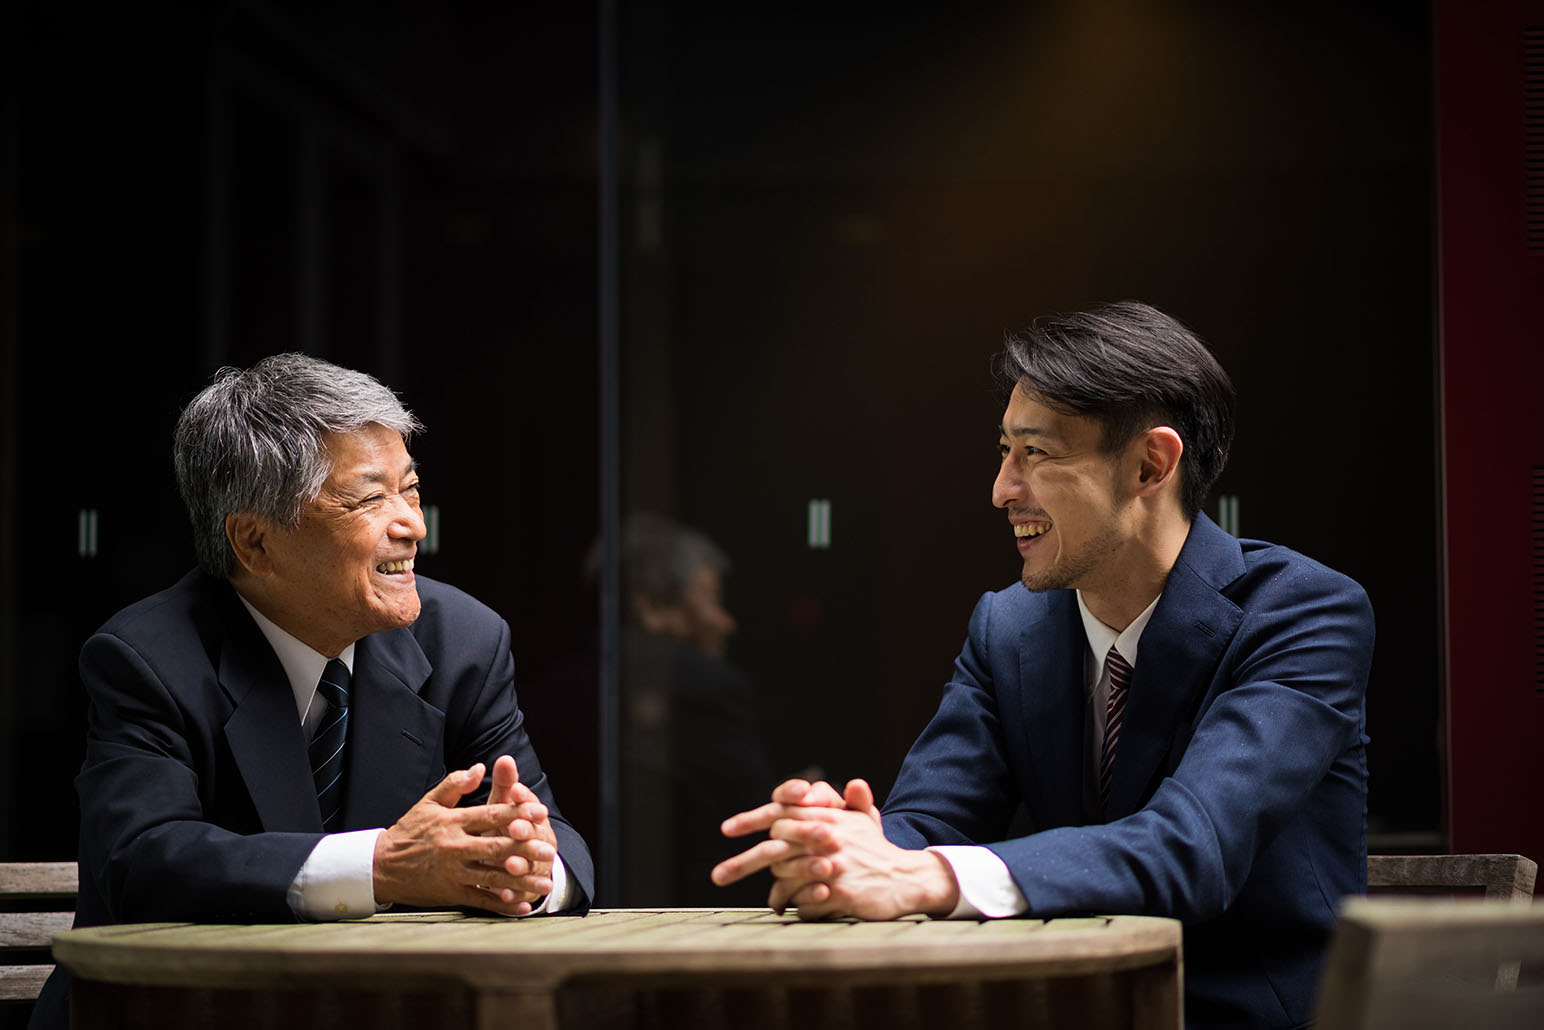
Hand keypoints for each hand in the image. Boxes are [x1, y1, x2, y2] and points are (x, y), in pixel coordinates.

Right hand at [372, 762, 555, 914]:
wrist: (381, 866)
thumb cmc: (408, 831)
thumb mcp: (429, 803)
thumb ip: (455, 783)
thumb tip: (481, 768)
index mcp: (452, 822)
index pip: (490, 815)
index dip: (517, 813)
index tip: (540, 812)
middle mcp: (454, 847)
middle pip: (496, 847)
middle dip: (525, 849)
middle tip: (548, 851)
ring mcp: (453, 873)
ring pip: (493, 877)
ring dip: (521, 881)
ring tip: (544, 883)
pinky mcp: (450, 893)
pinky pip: (481, 900)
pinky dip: (502, 905)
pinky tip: (522, 906)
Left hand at [713, 778, 959, 919]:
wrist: (906, 879)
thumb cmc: (876, 849)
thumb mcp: (862, 819)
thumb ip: (841, 802)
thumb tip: (843, 781)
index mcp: (827, 818)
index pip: (780, 815)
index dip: (751, 821)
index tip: (727, 829)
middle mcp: (828, 839)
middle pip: (774, 850)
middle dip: (742, 864)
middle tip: (717, 876)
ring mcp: (834, 867)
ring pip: (785, 879)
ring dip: (777, 892)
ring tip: (776, 901)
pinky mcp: (841, 895)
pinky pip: (804, 904)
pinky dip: (797, 908)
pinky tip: (798, 910)